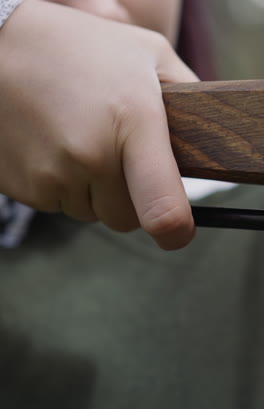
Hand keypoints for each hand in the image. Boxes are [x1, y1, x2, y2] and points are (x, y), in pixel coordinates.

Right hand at [0, 0, 196, 249]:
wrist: (1, 48)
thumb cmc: (79, 49)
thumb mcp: (147, 54)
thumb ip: (186, 94)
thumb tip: (202, 142)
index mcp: (133, 122)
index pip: (162, 209)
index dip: (176, 232)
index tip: (178, 233)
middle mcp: (92, 156)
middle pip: (127, 219)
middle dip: (128, 199)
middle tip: (115, 155)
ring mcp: (53, 175)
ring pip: (91, 214)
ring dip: (92, 191)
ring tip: (78, 141)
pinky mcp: (26, 188)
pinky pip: (59, 205)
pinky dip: (63, 187)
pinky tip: (54, 147)